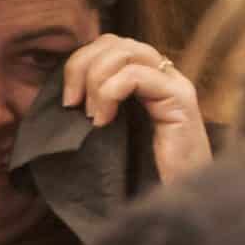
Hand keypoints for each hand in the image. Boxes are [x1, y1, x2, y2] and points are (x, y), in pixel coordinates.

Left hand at [60, 32, 212, 183]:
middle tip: (71, 103)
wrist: (176, 203)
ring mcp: (174, 84)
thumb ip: (96, 107)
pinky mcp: (180, 99)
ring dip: (96, 80)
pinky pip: (137, 75)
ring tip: (90, 115)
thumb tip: (64, 95)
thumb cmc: (143, 177)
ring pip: (127, 51)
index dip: (81, 62)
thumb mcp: (110, 134)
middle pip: (116, 41)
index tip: (67, 100)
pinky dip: (111, 93)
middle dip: (83, 66)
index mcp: (146, 79)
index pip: (110, 44)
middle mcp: (163, 75)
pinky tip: (104, 122)